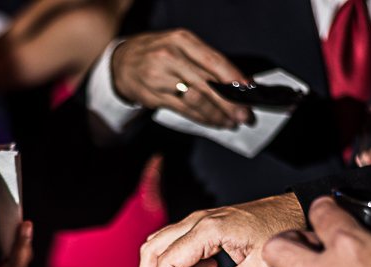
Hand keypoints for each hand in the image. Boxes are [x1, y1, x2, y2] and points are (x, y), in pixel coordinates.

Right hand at [111, 30, 251, 127]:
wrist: (122, 63)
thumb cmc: (158, 53)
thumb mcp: (181, 46)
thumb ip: (206, 61)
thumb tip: (236, 81)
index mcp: (182, 40)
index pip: (214, 61)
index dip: (233, 77)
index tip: (248, 90)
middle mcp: (170, 57)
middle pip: (207, 83)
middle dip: (229, 102)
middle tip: (244, 114)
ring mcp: (160, 78)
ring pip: (196, 100)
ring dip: (217, 114)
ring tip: (231, 121)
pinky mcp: (154, 96)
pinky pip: (184, 110)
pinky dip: (202, 118)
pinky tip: (214, 122)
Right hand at [140, 194, 305, 266]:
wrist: (294, 209)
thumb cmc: (281, 229)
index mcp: (209, 230)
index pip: (167, 261)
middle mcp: (198, 222)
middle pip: (152, 250)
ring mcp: (199, 222)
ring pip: (160, 245)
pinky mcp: (204, 226)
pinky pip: (176, 244)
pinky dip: (176, 264)